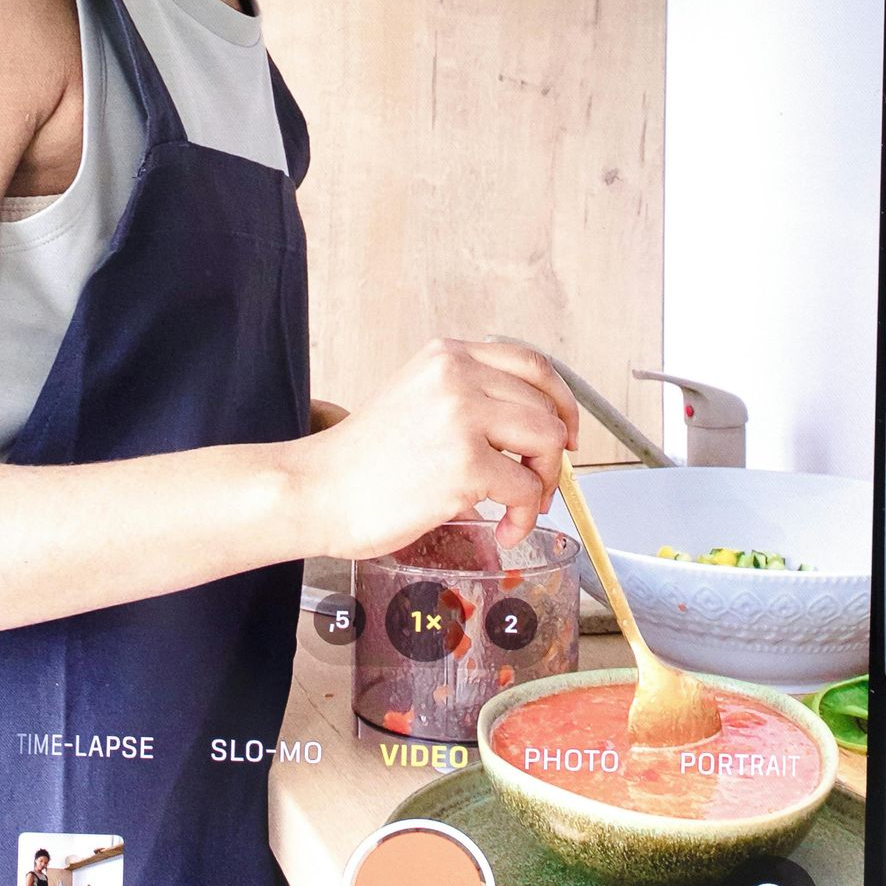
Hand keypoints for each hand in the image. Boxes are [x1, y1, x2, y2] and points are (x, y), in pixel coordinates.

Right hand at [288, 337, 577, 558]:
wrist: (319, 488)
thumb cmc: (364, 459)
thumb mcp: (417, 398)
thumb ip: (468, 398)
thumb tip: (532, 430)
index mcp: (446, 355)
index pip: (531, 363)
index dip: (560, 401)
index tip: (566, 432)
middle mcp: (457, 375)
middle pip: (546, 406)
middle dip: (553, 454)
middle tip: (537, 485)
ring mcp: (461, 416)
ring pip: (547, 442)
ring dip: (544, 483)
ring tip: (519, 507)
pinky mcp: (464, 464)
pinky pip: (525, 490)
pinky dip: (523, 517)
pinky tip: (502, 529)